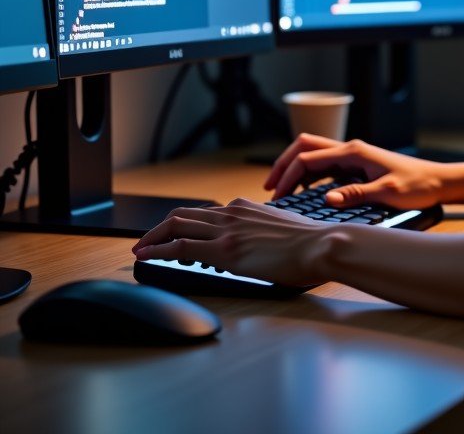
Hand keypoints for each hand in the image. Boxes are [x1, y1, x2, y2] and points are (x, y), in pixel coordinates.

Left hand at [132, 199, 332, 286]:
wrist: (322, 245)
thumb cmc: (311, 242)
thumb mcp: (283, 227)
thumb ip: (264, 230)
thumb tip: (259, 243)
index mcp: (247, 207)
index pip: (206, 213)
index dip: (185, 224)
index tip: (174, 235)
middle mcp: (233, 213)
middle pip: (184, 215)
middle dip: (159, 228)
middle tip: (145, 241)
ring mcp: (227, 230)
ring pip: (176, 226)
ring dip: (153, 238)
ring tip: (140, 250)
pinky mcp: (224, 251)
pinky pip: (181, 247)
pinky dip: (158, 250)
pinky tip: (147, 258)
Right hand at [264, 134, 447, 209]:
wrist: (439, 181)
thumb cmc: (417, 186)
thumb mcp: (387, 192)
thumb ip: (356, 195)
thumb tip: (326, 199)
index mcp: (354, 152)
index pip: (308, 158)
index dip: (288, 176)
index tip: (277, 197)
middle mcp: (351, 150)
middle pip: (306, 147)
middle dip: (284, 164)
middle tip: (270, 188)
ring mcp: (354, 157)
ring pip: (315, 155)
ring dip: (296, 170)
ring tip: (283, 193)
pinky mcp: (358, 166)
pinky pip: (327, 166)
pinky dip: (310, 176)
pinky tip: (306, 193)